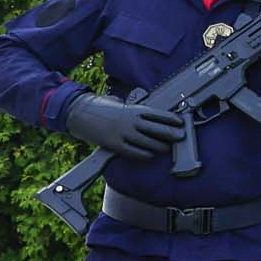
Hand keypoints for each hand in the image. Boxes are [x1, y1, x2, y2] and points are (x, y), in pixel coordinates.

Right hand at [61, 94, 184, 158]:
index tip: (181, 121)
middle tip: (181, 136)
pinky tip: (150, 156)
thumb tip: (147, 115)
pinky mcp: (114, 144)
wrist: (79, 112)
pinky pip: (133, 152)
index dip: (171, 119)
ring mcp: (123, 133)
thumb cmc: (101, 107)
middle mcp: (131, 120)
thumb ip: (134, 110)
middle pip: (157, 128)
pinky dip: (144, 154)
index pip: (158, 114)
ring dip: (160, 146)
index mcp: (134, 109)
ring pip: (148, 142)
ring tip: (167, 148)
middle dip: (171, 133)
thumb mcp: (121, 104)